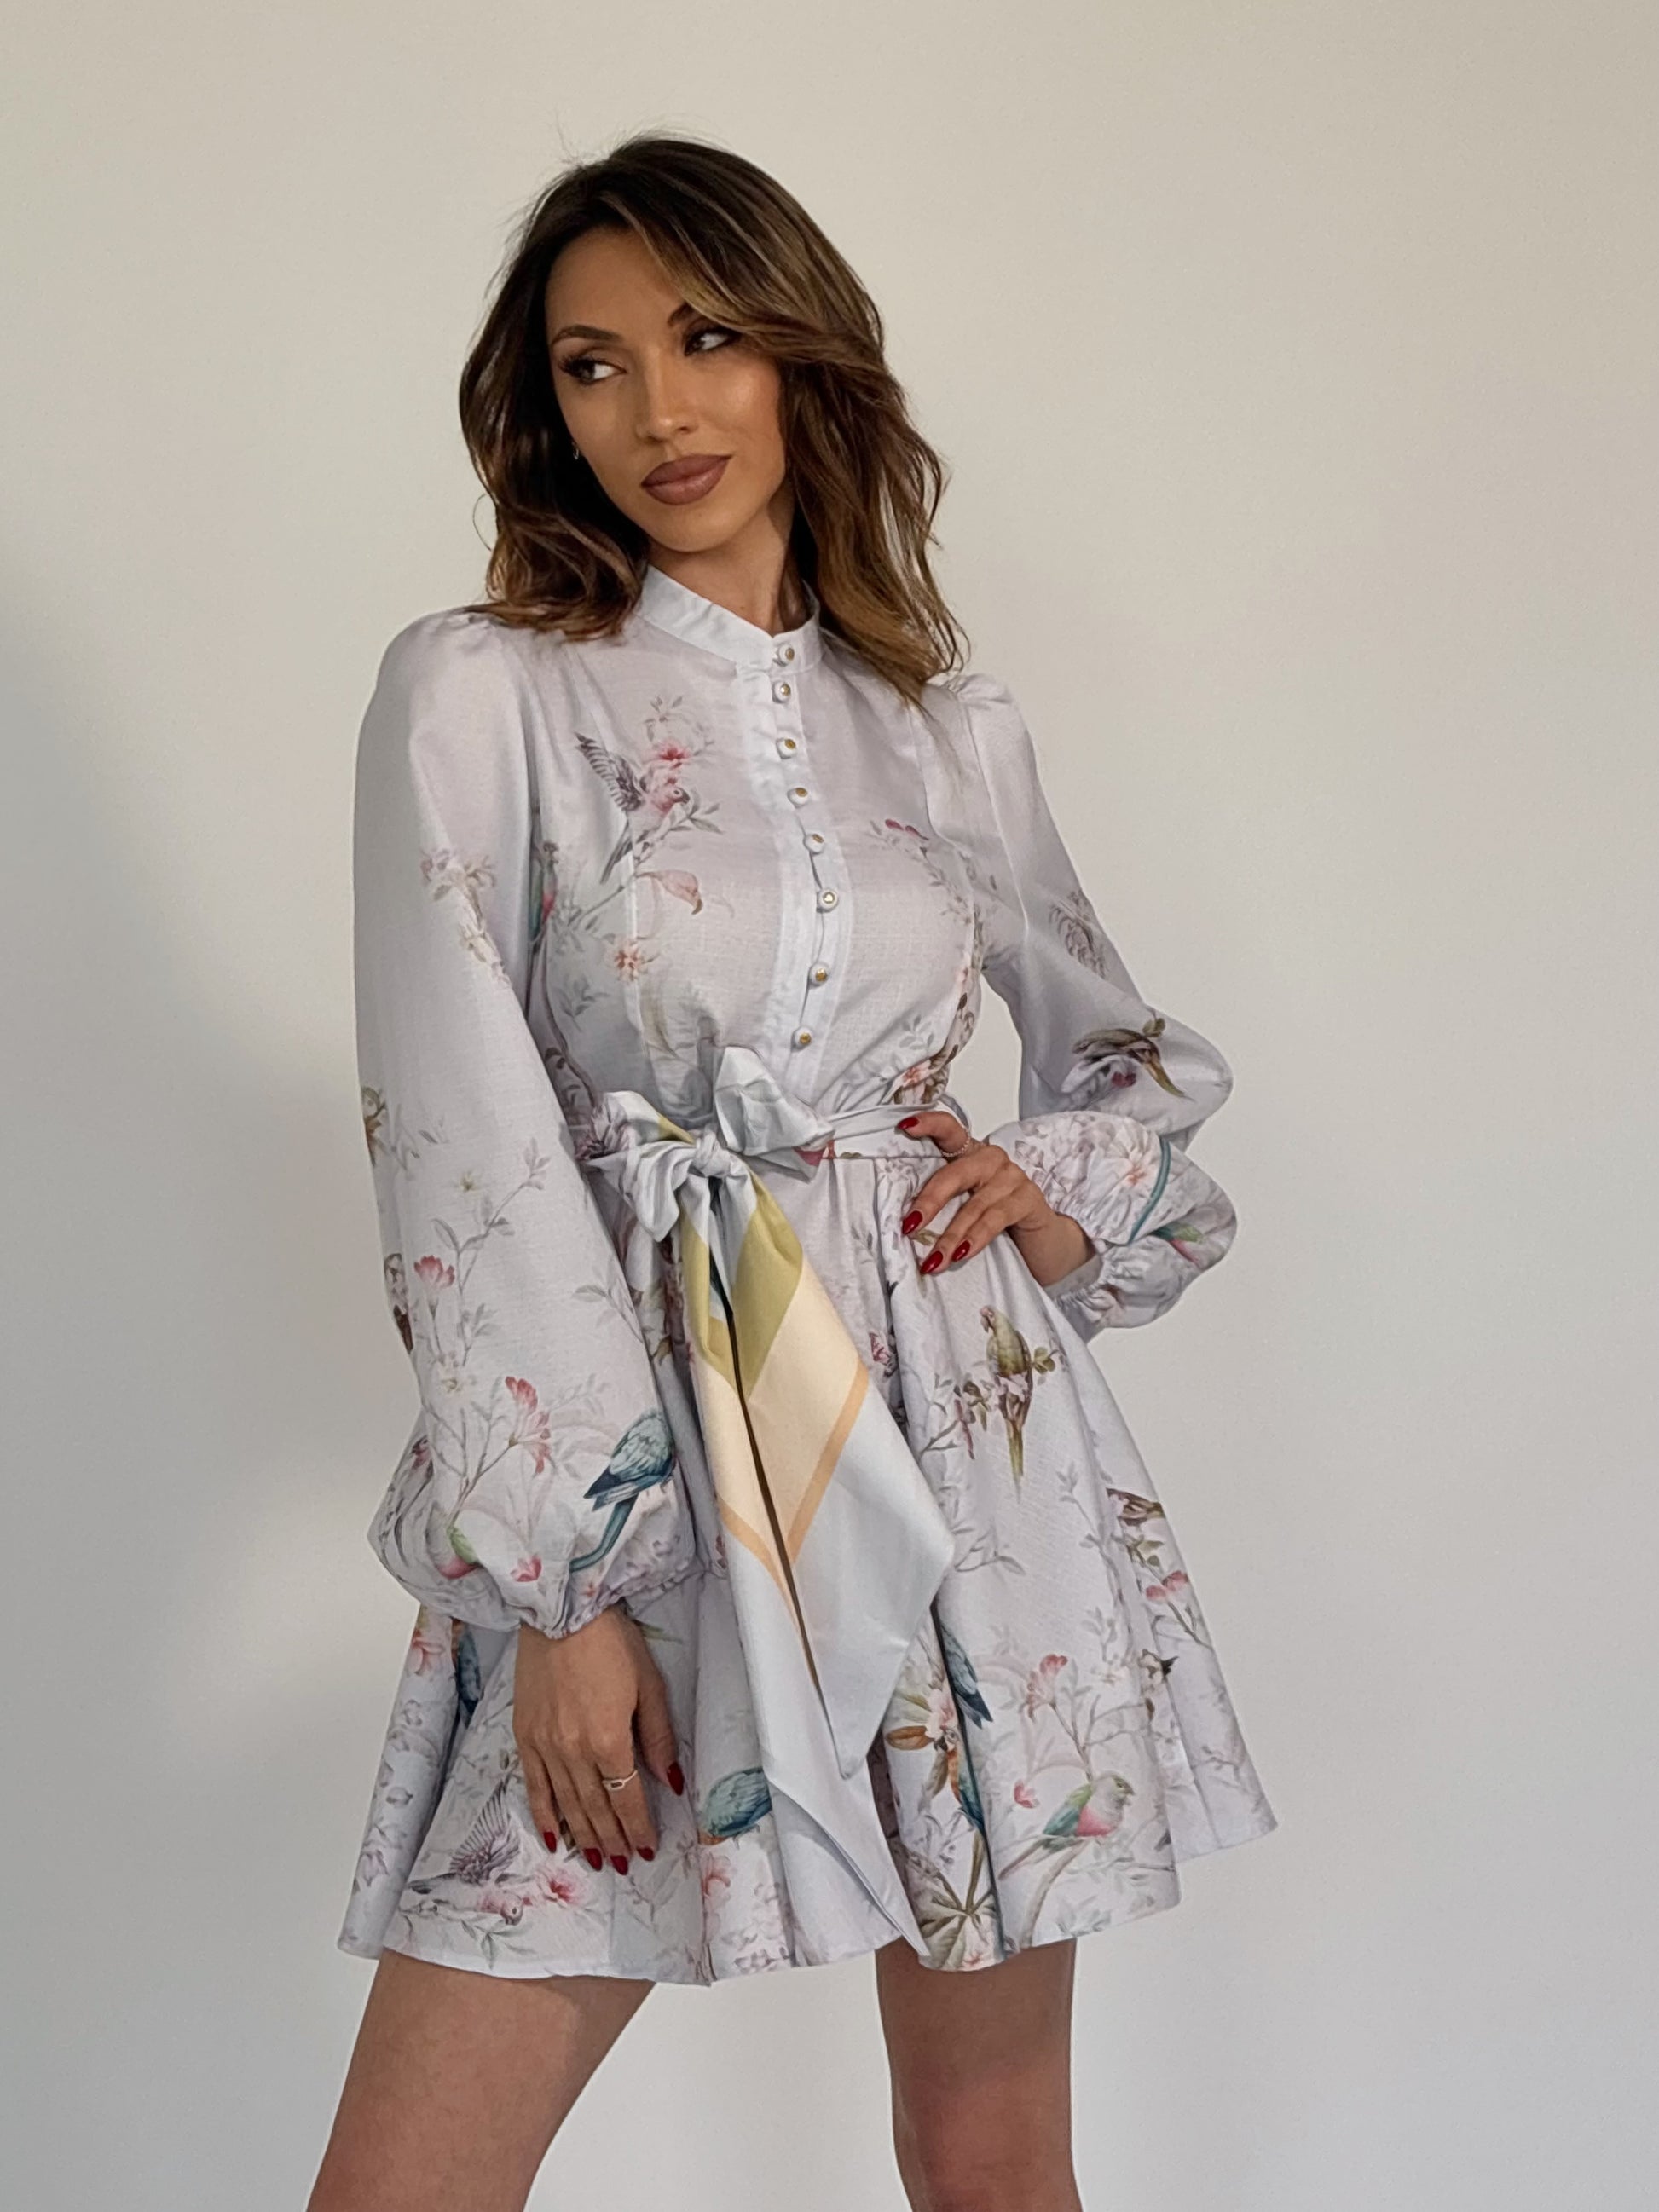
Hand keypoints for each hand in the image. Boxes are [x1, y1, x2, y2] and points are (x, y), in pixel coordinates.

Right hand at [514, 1605, 684, 1875]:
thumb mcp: (649, 1685)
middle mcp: (574, 1751)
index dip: (638, 1827)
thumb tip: (672, 1780)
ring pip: (566, 1804)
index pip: (628, 1798)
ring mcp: (545, 1746)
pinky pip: (534, 1786)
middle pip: (596, 1808)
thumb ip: (658, 1738)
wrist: (561, 1612)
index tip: (646, 1849)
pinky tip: (553, 1837)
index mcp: (609, 1740)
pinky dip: (543, 1816)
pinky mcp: (525, 1735)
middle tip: (622, 1864)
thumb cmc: (611, 1642)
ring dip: (582, 1836)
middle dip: (612, 1840)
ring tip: (595, 1860)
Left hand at [896, 1111, 1093, 1287]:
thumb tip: (903, 1224)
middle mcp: (991, 1159)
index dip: (928, 1124)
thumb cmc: (995, 1223)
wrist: (1042, 1243)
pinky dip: (975, 1239)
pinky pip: (996, 1218)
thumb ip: (941, 1205)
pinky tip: (961, 1254)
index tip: (905, 1126)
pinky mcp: (1029, 1199)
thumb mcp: (964, 1208)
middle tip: (909, 1226)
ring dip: (950, 1236)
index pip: (949, 1129)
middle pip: (955, 1173)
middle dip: (930, 1201)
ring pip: (974, 1204)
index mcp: (969, 1154)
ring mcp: (1012, 1177)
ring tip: (933, 1260)